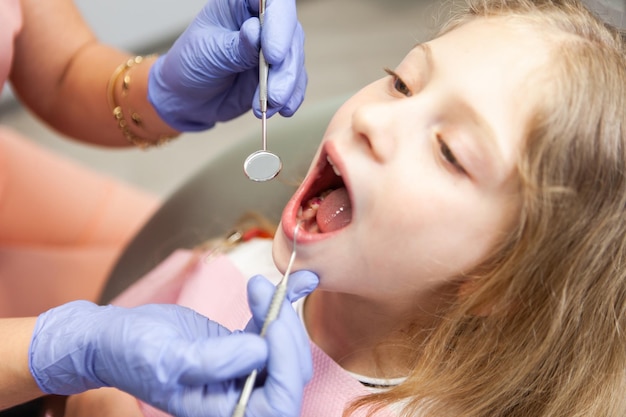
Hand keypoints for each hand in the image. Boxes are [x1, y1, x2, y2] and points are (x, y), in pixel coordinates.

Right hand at [29, 270, 317, 416]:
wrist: (114, 336)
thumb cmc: (131, 352)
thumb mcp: (168, 357)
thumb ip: (214, 361)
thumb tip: (260, 350)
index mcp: (221, 411)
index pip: (277, 402)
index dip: (285, 365)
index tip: (274, 324)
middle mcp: (236, 395)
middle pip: (288, 373)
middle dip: (285, 332)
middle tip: (264, 292)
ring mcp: (241, 371)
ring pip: (284, 348)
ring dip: (285, 312)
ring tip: (264, 283)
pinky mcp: (239, 347)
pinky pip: (271, 328)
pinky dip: (285, 303)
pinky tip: (299, 282)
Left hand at [149, 0, 306, 131]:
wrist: (188, 98)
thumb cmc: (191, 64)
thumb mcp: (208, 53)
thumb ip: (235, 46)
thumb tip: (257, 31)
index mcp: (241, 4)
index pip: (271, 2)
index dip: (278, 23)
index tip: (273, 55)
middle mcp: (262, 21)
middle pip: (289, 33)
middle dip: (284, 67)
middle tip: (274, 93)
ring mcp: (273, 47)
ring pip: (294, 60)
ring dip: (287, 86)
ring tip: (270, 105)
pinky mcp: (279, 73)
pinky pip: (295, 82)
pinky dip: (291, 98)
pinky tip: (283, 109)